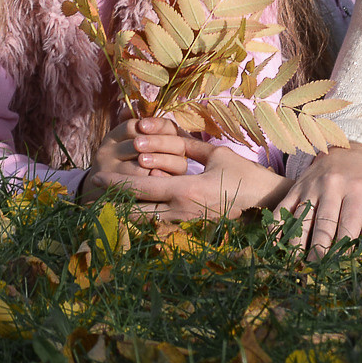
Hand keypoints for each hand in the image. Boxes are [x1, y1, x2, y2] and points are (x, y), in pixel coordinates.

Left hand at [85, 117, 288, 220]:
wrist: (267, 204)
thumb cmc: (245, 176)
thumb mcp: (217, 155)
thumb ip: (189, 146)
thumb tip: (164, 137)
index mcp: (185, 190)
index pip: (141, 188)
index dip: (116, 184)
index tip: (98, 177)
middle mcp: (181, 210)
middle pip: (135, 211)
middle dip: (113, 203)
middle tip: (94, 195)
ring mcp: (186, 221)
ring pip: (145, 221)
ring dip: (126, 211)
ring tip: (107, 202)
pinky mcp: (192, 225)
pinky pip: (160, 222)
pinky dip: (144, 215)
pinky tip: (134, 209)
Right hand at [273, 143, 361, 259]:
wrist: (346, 151)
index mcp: (356, 190)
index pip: (349, 222)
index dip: (344, 245)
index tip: (340, 262)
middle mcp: (332, 186)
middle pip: (323, 222)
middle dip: (319, 248)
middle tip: (316, 268)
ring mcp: (311, 186)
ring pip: (301, 217)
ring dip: (297, 242)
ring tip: (296, 262)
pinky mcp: (296, 186)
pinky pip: (283, 208)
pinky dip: (277, 227)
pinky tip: (276, 244)